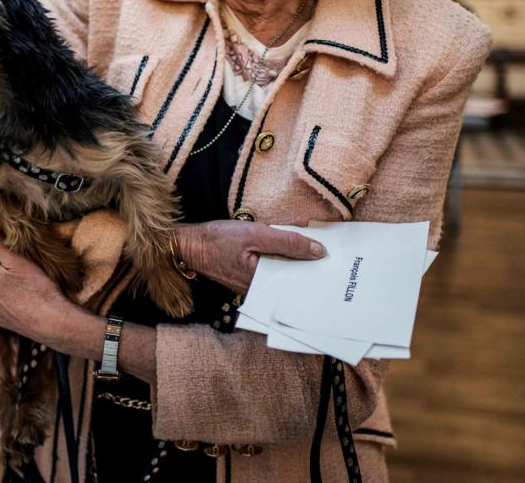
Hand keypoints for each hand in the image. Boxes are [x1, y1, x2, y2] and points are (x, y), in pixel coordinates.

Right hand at [176, 220, 324, 294]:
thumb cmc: (217, 239)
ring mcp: (253, 286)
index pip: (298, 281)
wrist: (188, 245)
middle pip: (292, 280)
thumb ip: (287, 242)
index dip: (317, 272)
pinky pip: (272, 271)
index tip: (336, 265)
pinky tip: (293, 251)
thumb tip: (318, 250)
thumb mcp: (255, 233)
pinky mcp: (248, 279)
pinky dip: (283, 262)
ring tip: (317, 252)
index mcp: (262, 283)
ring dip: (297, 264)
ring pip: (283, 275)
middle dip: (310, 269)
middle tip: (333, 259)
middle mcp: (259, 290)